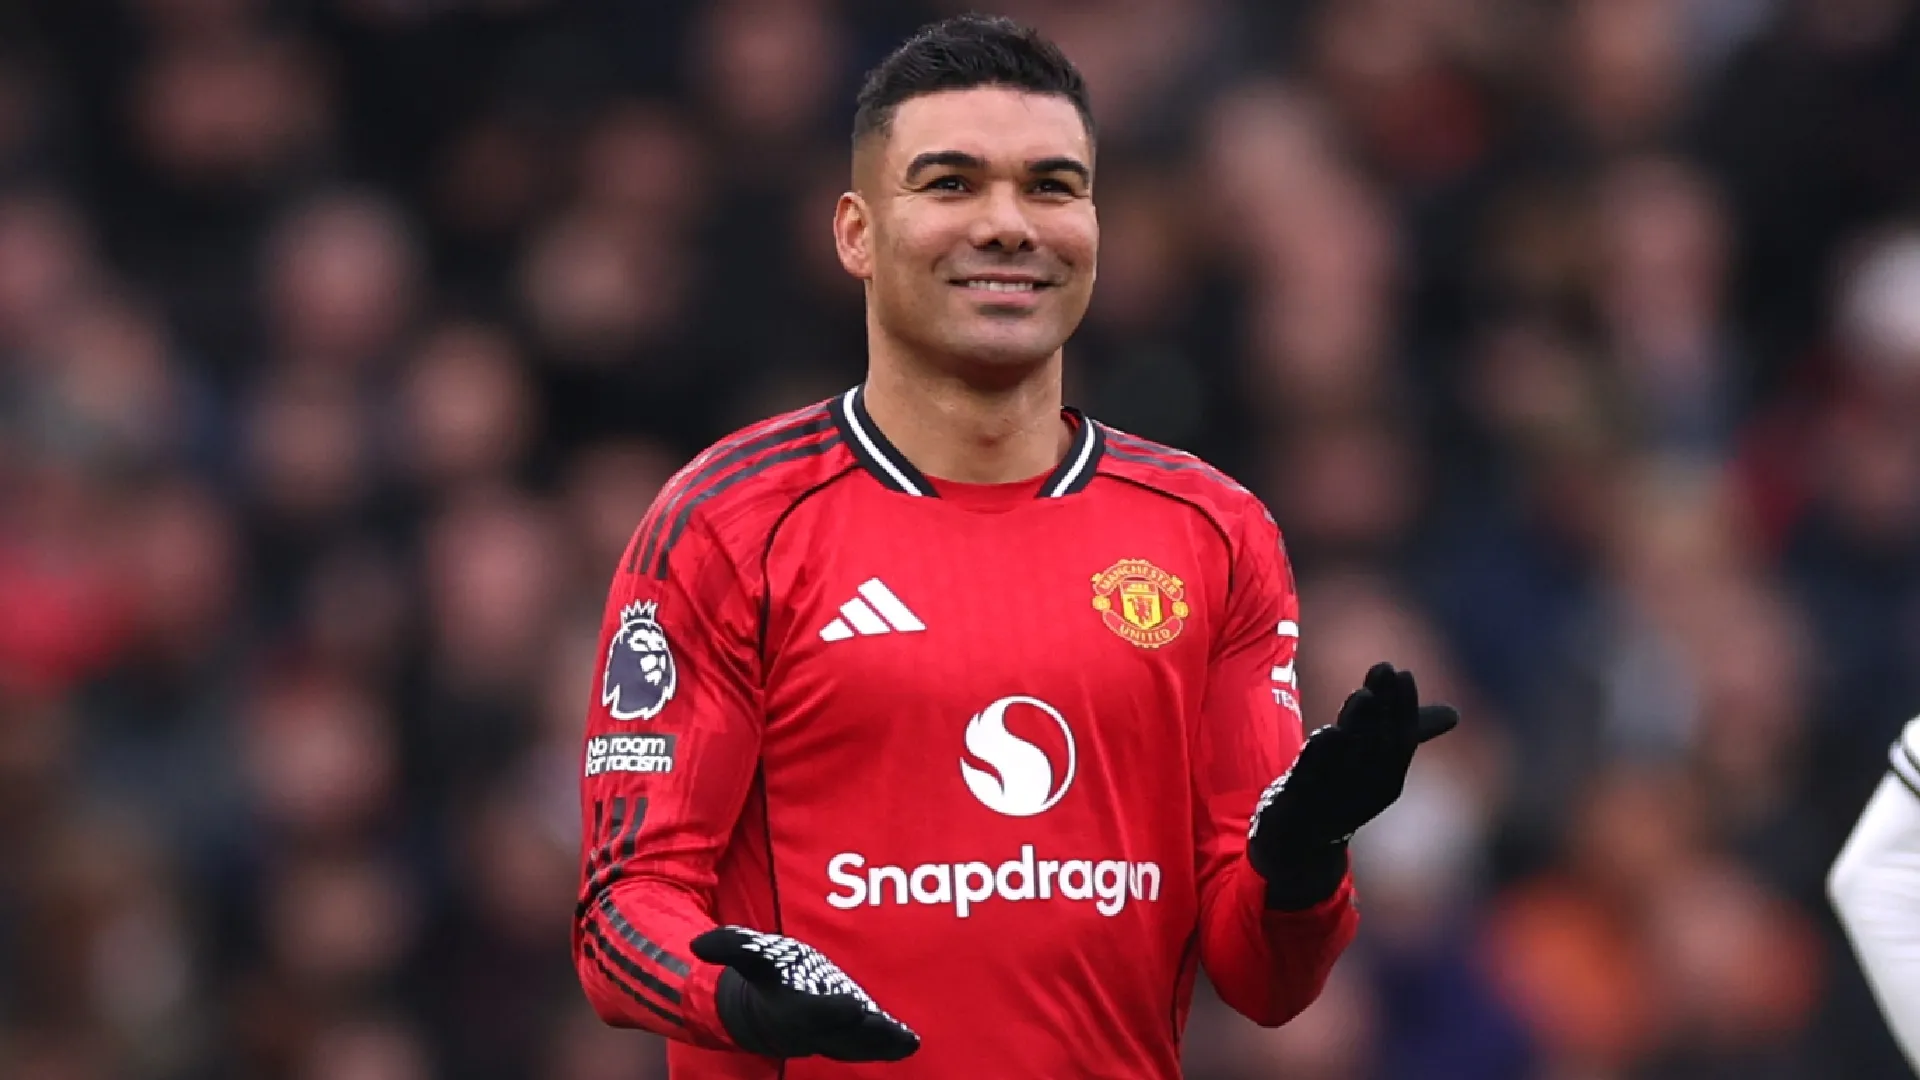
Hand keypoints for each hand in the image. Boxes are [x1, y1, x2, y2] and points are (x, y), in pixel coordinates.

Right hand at [693, 926, 918, 1061]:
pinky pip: (865, 1044)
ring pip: (857, 1043)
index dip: (834, 1010)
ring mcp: (831, 1034)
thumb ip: (728, 946)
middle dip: (866, 1031)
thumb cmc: (760, 976)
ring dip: (882, 1043)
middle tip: (892, 1029)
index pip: (813, 1011)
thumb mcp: (746, 954)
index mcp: (790, 1010)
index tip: (855, 1006)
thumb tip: (698, 944)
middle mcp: (812, 1029)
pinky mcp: (846, 1032)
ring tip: (908, 1041)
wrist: (760, 1011)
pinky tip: (909, 1042)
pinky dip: (885, 1045)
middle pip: (842, 1033)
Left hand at [1248, 662, 1458, 905]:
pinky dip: (1319, 759)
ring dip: (1357, 728)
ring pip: (1348, 761)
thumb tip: (1455, 714)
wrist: (1300, 844)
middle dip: (1383, 707)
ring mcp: (1331, 801)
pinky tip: (1325, 733)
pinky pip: (1311, 782)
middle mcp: (1363, 794)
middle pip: (1378, 746)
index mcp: (1385, 782)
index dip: (1405, 708)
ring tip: (1364, 695)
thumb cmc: (1343, 793)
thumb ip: (1408, 733)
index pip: (1401, 741)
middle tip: (1385, 669)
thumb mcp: (1373, 762)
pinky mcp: (1297, 807)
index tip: (1405, 673)